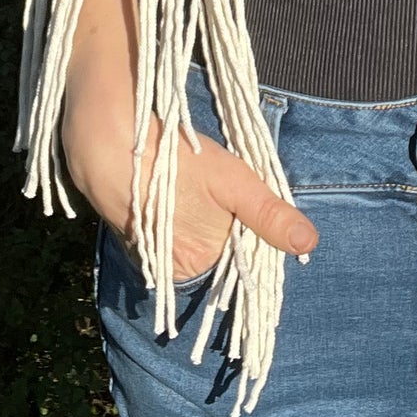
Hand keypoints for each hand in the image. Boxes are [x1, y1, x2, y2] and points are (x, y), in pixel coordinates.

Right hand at [61, 65, 317, 282]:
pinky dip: (175, 215)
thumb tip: (308, 244)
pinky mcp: (132, 238)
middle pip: (216, 250)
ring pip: (192, 239)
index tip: (240, 199)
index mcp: (200, 266)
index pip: (240, 256)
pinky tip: (171, 188)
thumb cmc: (174, 162)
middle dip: (221, 222)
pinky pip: (167, 234)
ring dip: (197, 217)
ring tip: (190, 184)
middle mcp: (174, 272)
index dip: (247, 226)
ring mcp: (150, 256)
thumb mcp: (232, 183)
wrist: (107, 144)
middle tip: (210, 187)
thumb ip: (269, 215)